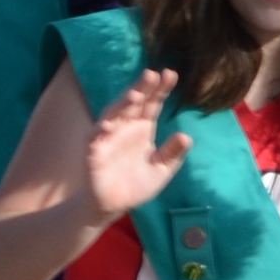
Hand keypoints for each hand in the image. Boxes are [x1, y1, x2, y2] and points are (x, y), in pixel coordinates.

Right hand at [80, 66, 190, 218]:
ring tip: (134, 95)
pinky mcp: (93, 151)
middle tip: (152, 74)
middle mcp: (125, 127)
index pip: (152, 104)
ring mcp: (108, 137)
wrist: (113, 205)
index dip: (160, 89)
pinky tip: (107, 126)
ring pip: (113, 114)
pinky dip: (99, 131)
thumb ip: (172, 154)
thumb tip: (186, 136)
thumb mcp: (161, 169)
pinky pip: (94, 138)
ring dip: (122, 104)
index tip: (171, 74)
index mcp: (143, 127)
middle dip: (141, 88)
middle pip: (133, 103)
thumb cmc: (137, 184)